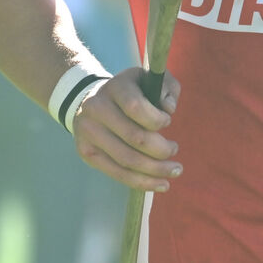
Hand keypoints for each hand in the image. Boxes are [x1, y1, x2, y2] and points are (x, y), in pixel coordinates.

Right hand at [73, 66, 181, 192]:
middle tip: (175, 150)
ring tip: (175, 171)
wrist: (90, 100)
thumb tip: (169, 109)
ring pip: (126, 160)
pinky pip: (117, 173)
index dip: (156, 119)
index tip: (167, 121)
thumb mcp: (149, 79)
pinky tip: (160, 184)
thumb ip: (167, 89)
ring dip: (155, 170)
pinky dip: (141, 182)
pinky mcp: (87, 153)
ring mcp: (88, 132)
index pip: (135, 107)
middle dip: (161, 149)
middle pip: (134, 137)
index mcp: (115, 88)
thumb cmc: (130, 91)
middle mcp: (96, 109)